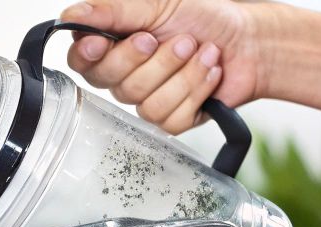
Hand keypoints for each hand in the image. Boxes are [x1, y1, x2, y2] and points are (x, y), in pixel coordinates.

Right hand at [60, 0, 272, 133]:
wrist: (247, 40)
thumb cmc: (204, 16)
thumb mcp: (156, 3)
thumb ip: (112, 11)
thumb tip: (72, 14)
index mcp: (114, 44)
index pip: (82, 60)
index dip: (88, 55)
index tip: (102, 43)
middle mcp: (126, 75)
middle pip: (114, 82)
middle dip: (153, 59)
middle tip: (180, 38)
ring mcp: (147, 100)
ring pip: (145, 102)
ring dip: (182, 72)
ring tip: (202, 50)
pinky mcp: (172, 120)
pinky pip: (171, 116)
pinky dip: (196, 88)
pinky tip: (209, 71)